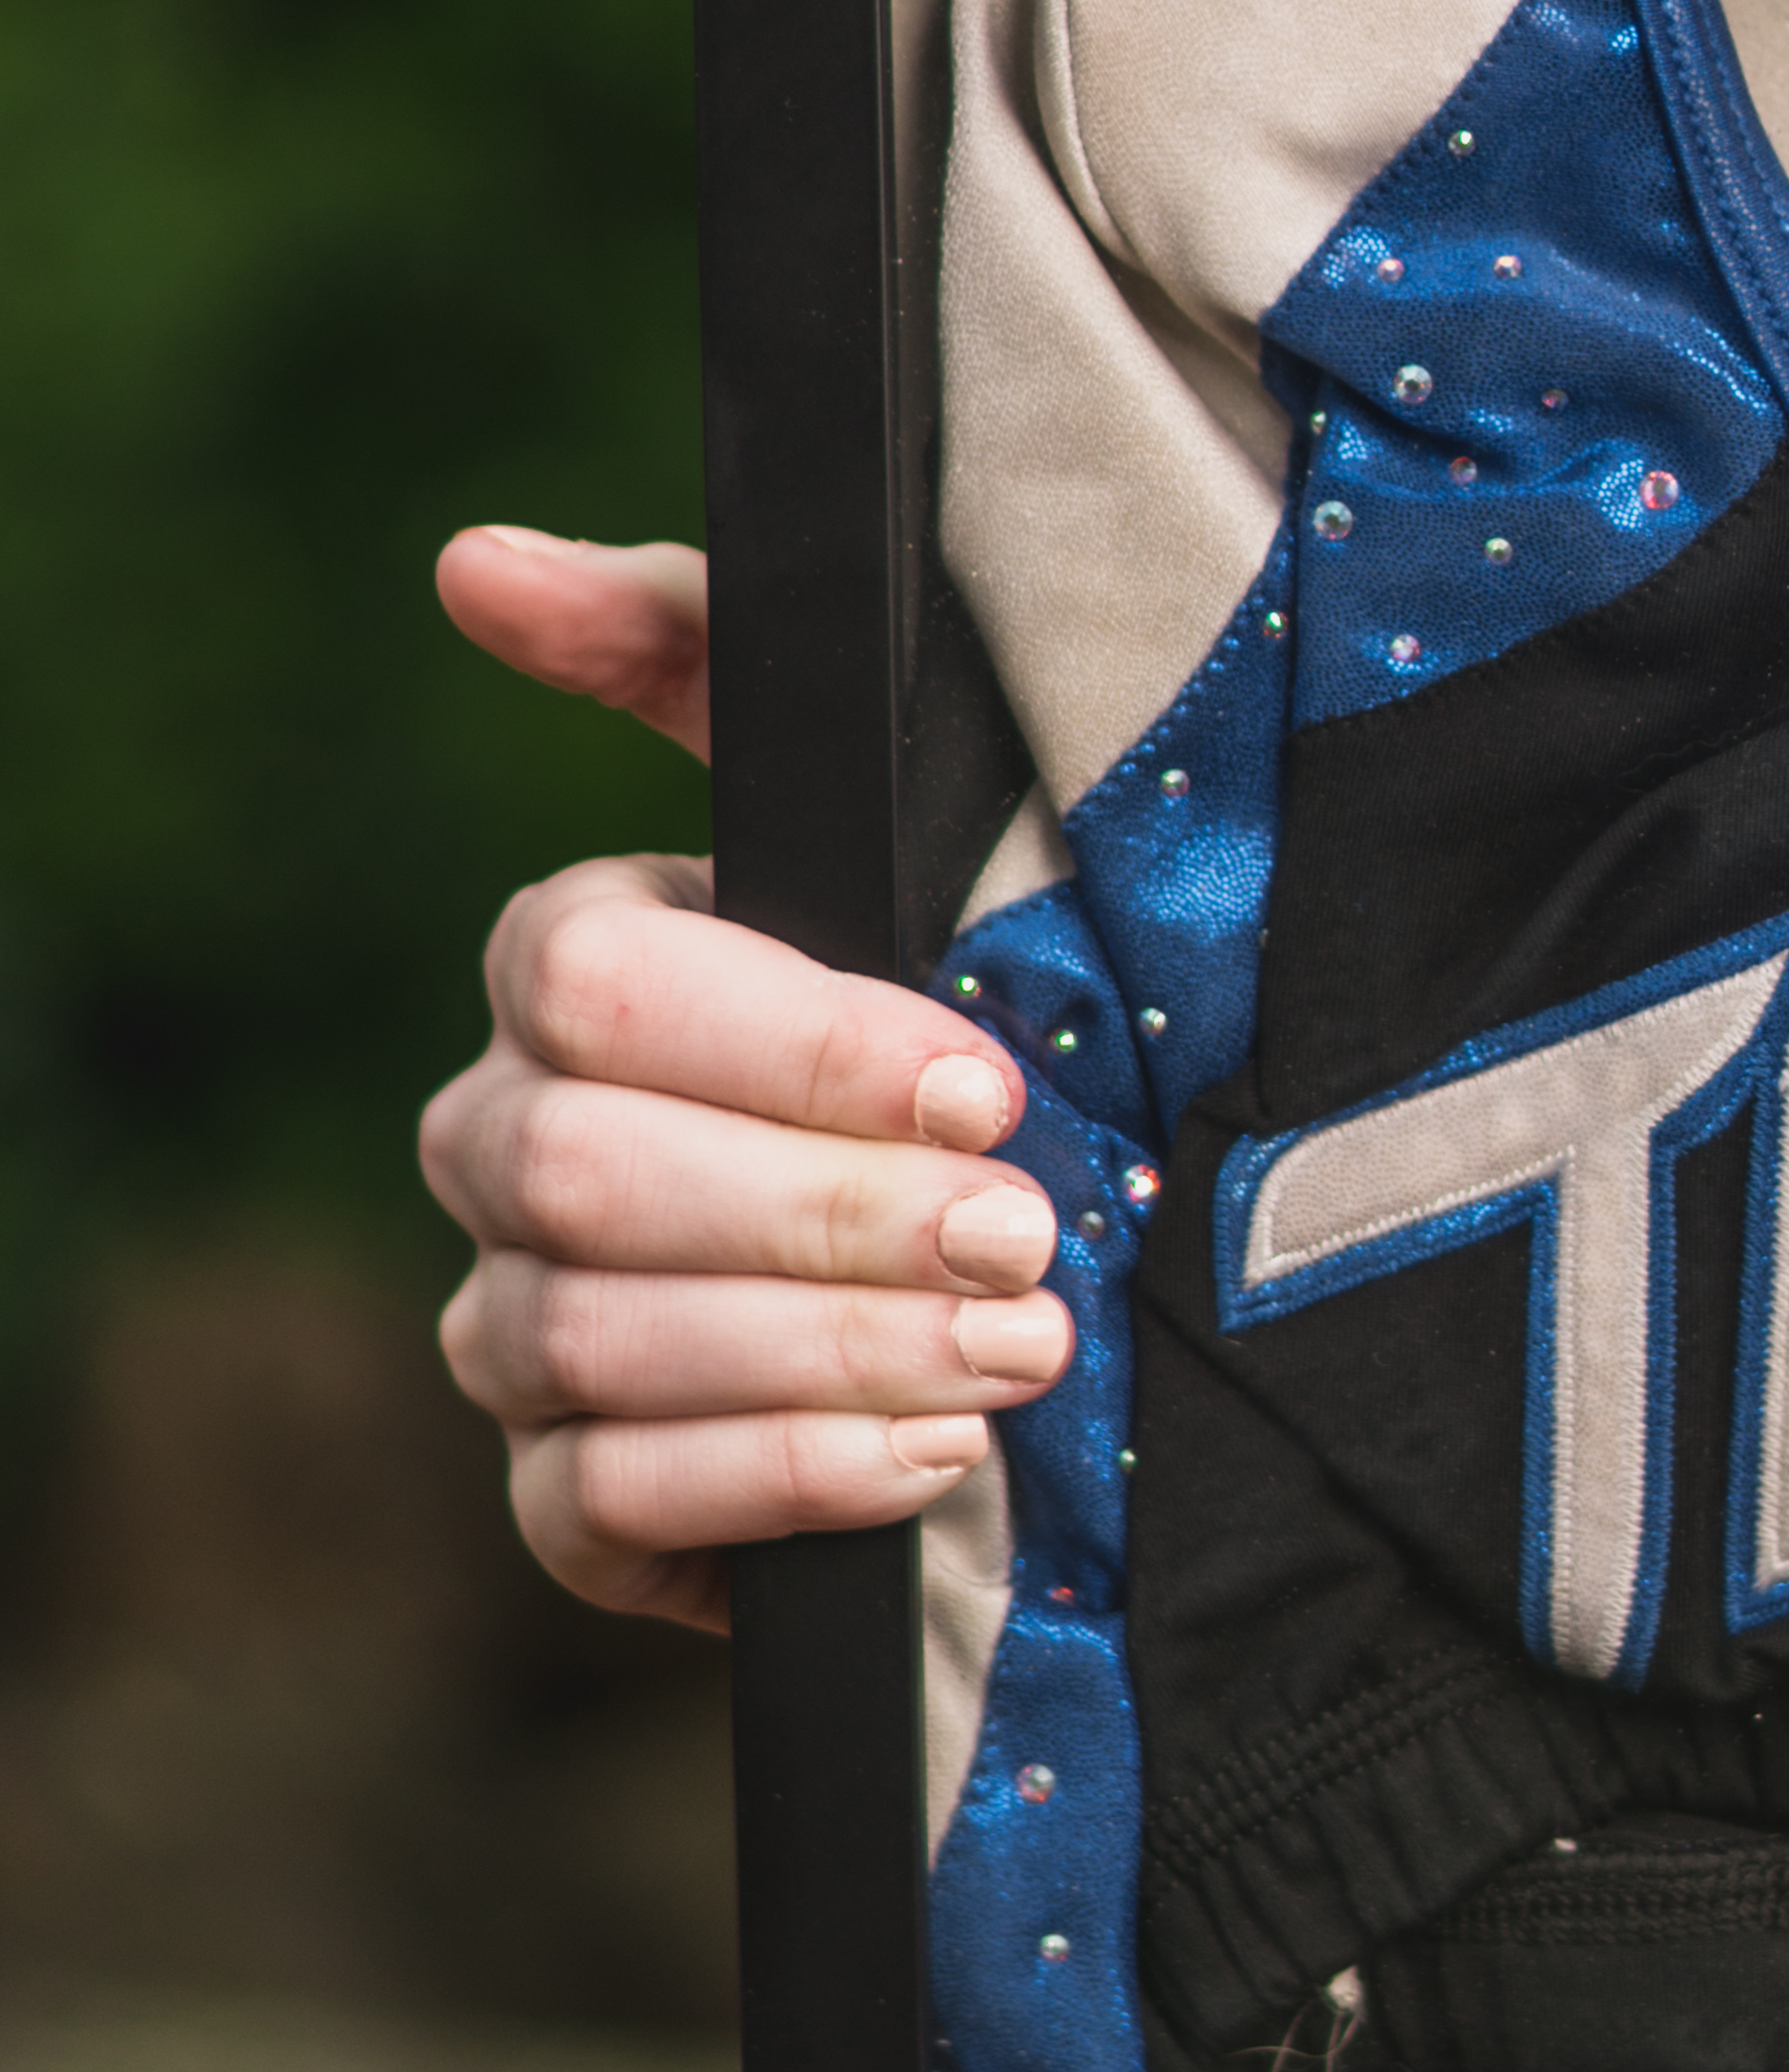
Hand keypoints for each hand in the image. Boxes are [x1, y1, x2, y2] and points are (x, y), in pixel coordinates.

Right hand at [422, 533, 1070, 1632]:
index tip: (981, 1081)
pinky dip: (775, 1482)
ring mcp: (513, 1328)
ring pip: (598, 1342)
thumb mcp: (873, 801)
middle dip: (830, 1213)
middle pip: (591, 1177)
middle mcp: (500, 1146)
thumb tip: (482, 566)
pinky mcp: (567, 1499)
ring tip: (1015, 1350)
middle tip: (1024, 1237)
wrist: (1019, 1255)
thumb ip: (694, 648)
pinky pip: (600, 1505)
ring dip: (830, 1354)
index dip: (794, 1045)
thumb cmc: (944, 998)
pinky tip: (926, 1461)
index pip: (594, 990)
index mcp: (565, 974)